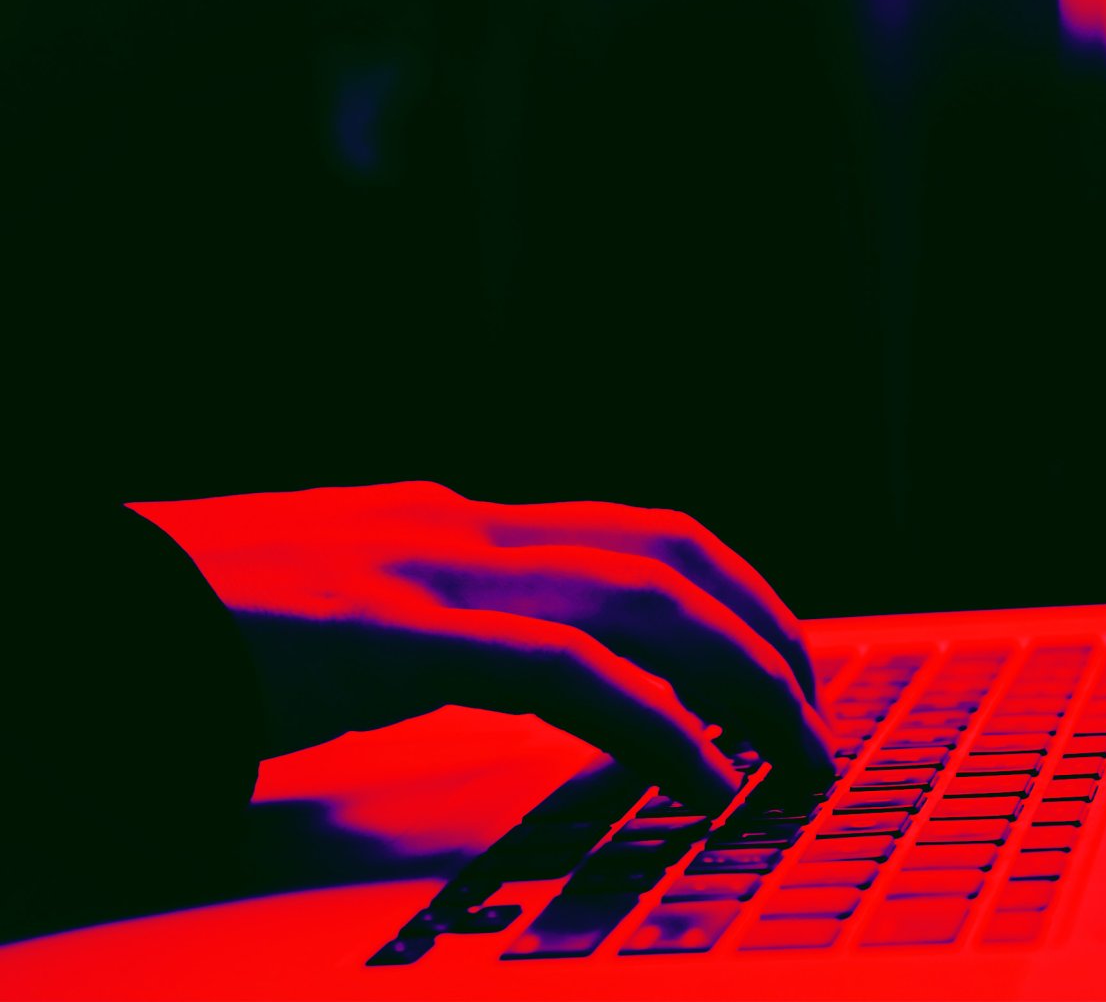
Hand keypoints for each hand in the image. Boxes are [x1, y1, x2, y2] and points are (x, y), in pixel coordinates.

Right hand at [130, 481, 832, 810]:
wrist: (80, 608)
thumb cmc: (204, 631)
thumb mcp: (351, 624)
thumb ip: (442, 636)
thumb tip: (529, 675)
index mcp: (452, 533)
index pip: (636, 540)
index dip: (731, 596)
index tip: (778, 666)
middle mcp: (454, 534)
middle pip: (666, 556)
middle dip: (765, 631)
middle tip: (815, 714)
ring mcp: (420, 573)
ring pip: (639, 601)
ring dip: (741, 675)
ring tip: (795, 752)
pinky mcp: (379, 635)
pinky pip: (560, 675)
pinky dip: (651, 726)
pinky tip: (701, 781)